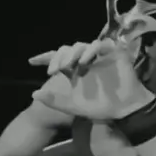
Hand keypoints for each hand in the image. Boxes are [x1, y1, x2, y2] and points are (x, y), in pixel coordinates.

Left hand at [28, 39, 154, 121]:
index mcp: (74, 70)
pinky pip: (98, 45)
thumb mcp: (73, 106)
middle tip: (54, 70)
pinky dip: (89, 51)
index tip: (31, 62)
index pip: (57, 58)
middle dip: (58, 57)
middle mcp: (84, 61)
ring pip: (80, 46)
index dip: (45, 57)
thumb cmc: (100, 107)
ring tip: (67, 67)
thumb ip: (54, 101)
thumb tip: (34, 94)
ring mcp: (98, 56)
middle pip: (66, 49)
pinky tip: (84, 62)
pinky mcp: (112, 53)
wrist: (124, 109)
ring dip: (72, 54)